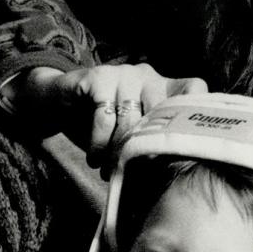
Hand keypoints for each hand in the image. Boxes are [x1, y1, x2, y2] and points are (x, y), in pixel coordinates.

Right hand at [4, 63, 206, 166]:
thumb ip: (152, 143)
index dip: (195, 114)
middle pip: (161, 115)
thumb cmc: (102, 124)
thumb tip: (173, 176)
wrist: (58, 102)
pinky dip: (99, 143)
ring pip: (131, 120)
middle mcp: (149, 76)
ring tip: (111, 172)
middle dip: (149, 151)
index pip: (193, 90)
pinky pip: (105, 117)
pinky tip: (94, 158)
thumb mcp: (131, 134)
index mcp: (164, 86)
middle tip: (140, 177)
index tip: (189, 146)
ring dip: (119, 153)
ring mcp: (124, 74)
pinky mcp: (99, 77)